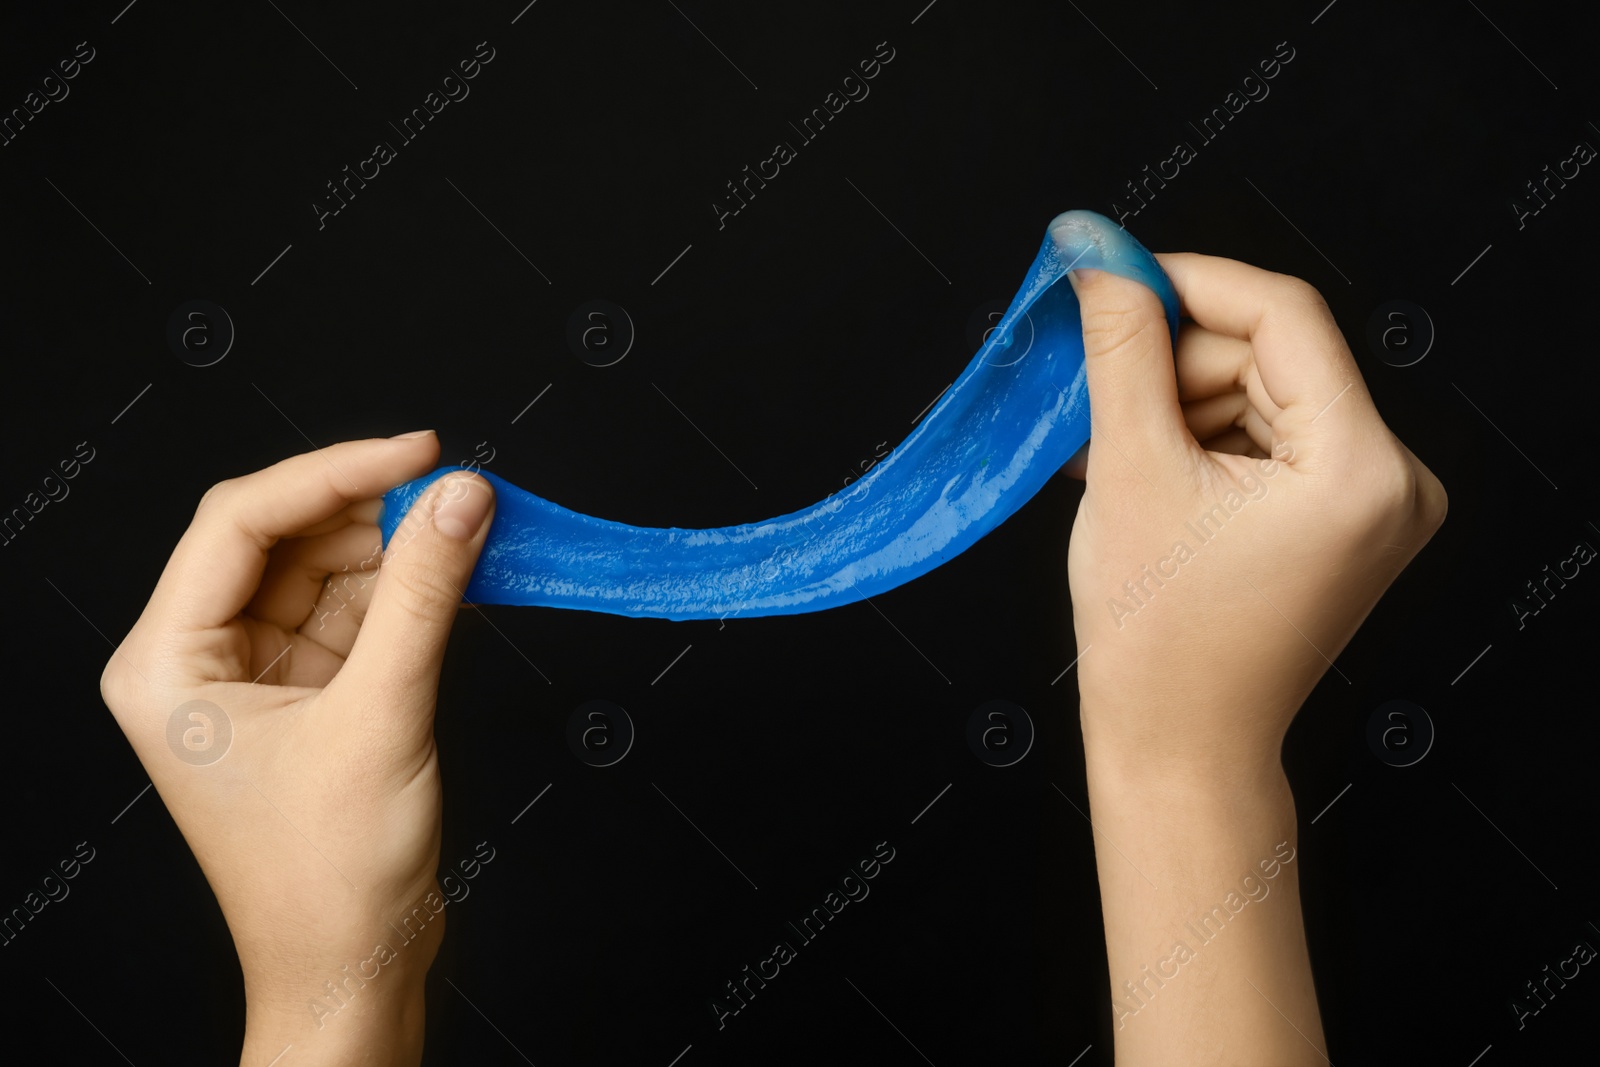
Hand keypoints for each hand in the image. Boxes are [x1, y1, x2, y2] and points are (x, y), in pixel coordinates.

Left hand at [98, 432, 494, 1065]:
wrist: (354, 968)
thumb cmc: (329, 878)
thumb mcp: (381, 715)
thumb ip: (424, 594)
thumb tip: (461, 498)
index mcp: (168, 664)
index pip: (240, 523)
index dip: (333, 472)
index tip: (418, 451)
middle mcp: (199, 661)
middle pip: (284, 539)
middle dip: (372, 511)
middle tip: (457, 489)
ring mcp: (255, 677)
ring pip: (328, 571)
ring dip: (399, 549)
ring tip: (471, 528)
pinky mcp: (309, 695)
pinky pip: (359, 613)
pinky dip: (410, 592)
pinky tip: (458, 574)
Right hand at [1063, 255, 1446, 778]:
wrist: (1177, 747)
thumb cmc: (1157, 640)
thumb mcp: (1128, 471)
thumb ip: (1121, 348)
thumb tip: (1099, 255)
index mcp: (1363, 468)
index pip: (1284, 315)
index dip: (1188, 281)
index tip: (1112, 275)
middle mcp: (1394, 479)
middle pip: (1271, 356)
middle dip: (1172, 361)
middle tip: (1089, 387)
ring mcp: (1373, 503)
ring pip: (1262, 393)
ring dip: (1175, 404)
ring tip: (1106, 452)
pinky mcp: (1344, 519)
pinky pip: (1268, 438)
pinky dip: (1197, 440)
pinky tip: (1139, 466)